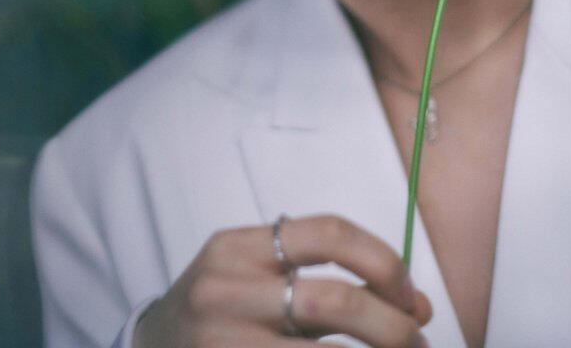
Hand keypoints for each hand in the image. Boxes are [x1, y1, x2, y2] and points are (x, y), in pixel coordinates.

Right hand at [133, 213, 432, 346]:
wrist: (152, 346)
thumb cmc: (223, 309)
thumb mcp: (260, 277)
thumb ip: (331, 282)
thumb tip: (417, 307)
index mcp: (238, 247)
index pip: (329, 233)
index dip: (384, 263)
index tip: (408, 295)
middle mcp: (225, 290)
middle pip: (332, 302)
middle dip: (391, 326)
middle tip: (417, 339)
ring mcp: (221, 340)